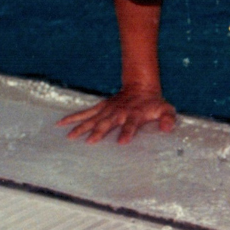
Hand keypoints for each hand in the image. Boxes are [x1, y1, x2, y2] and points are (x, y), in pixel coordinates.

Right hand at [57, 88, 176, 143]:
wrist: (141, 87)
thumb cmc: (154, 103)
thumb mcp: (166, 110)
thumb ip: (168, 119)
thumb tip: (168, 128)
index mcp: (135, 115)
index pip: (131, 125)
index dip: (127, 132)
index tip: (122, 142)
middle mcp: (119, 113)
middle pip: (108, 123)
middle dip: (99, 132)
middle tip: (90, 142)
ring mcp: (108, 110)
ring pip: (93, 119)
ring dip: (82, 128)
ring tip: (70, 137)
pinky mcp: (100, 108)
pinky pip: (84, 113)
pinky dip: (72, 117)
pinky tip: (60, 123)